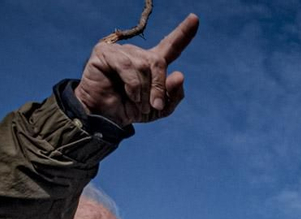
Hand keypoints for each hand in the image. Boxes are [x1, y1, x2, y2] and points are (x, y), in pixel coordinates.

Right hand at [73, 14, 198, 124]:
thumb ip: (174, 95)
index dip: (184, 33)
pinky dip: (132, 85)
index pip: (171, 46)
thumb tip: (179, 74)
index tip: (195, 18)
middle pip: (159, 61)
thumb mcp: (160, 109)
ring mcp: (121, 51)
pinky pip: (127, 66)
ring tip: (136, 102)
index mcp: (152, 64)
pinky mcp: (104, 52)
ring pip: (143, 65)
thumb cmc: (130, 110)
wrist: (105, 118)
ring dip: (143, 90)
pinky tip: (129, 95)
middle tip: (154, 105)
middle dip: (159, 86)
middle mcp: (137, 54)